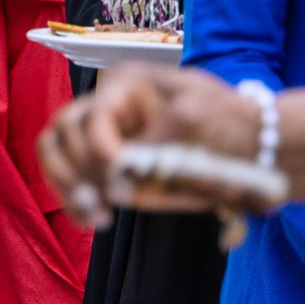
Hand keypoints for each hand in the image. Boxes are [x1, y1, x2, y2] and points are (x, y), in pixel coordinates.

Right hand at [36, 64, 263, 226]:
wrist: (251, 146)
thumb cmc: (228, 120)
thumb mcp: (197, 117)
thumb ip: (156, 137)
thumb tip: (123, 165)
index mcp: (126, 84)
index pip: (92, 117)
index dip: (101, 151)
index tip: (124, 181)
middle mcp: (105, 105)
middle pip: (61, 132)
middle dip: (78, 169)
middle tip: (108, 200)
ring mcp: (101, 135)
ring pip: (52, 152)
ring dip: (66, 186)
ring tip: (95, 214)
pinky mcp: (104, 164)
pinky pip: (68, 177)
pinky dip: (73, 200)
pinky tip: (93, 219)